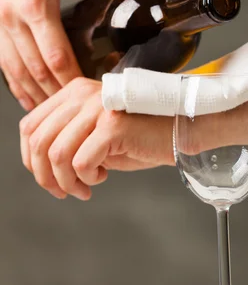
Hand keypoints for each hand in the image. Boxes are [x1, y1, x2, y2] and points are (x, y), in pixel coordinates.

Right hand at [0, 0, 128, 110]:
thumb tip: (144, 5)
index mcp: (37, 3)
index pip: (58, 58)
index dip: (76, 83)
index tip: (93, 96)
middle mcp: (12, 15)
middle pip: (36, 71)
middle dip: (58, 96)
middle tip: (79, 115)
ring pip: (15, 71)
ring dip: (35, 95)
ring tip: (55, 114)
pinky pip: (3, 62)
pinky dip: (16, 83)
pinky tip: (29, 96)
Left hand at [19, 78, 173, 199]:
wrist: (179, 130)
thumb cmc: (139, 136)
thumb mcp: (94, 134)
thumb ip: (66, 138)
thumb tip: (38, 164)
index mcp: (72, 92)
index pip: (30, 126)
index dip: (31, 158)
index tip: (49, 178)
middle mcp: (81, 95)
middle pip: (40, 141)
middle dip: (46, 176)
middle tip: (65, 192)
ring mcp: (97, 108)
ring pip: (57, 154)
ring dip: (67, 181)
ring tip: (85, 188)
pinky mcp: (113, 125)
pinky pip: (81, 162)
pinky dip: (87, 178)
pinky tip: (102, 177)